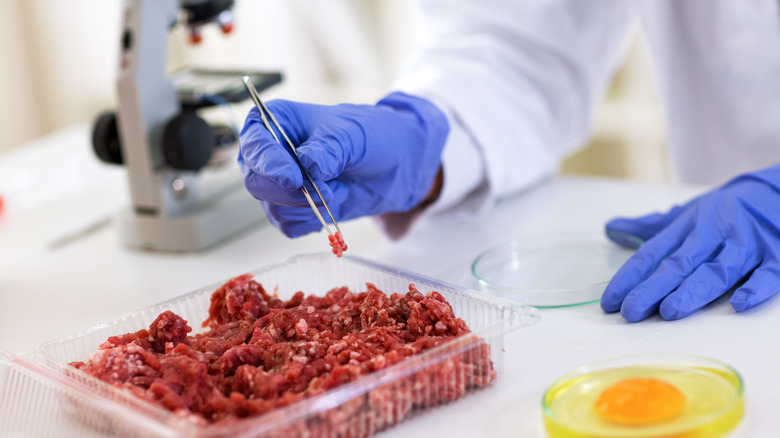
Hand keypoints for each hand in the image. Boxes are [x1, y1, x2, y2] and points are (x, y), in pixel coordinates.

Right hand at [237, 92, 447, 236]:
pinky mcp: (292, 207)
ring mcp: (279, 183)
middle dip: (290, 193)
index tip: (293, 179)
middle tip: (326, 192)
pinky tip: (332, 204)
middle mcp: (271, 153)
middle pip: (256, 181)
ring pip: (272, 207)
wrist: (394, 165)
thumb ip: (330, 148)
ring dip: (306, 208)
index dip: (268, 163)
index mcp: (278, 121)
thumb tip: (308, 164)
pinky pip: (288, 224)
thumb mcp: (354, 136)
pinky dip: (312, 221)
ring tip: (336, 193)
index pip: (255, 143)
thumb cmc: (371, 137)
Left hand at [601, 165, 779, 320]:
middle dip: (653, 288)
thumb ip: (649, 227)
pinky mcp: (777, 254)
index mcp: (687, 227)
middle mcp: (713, 235)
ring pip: (718, 269)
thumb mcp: (685, 213)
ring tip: (670, 310)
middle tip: (630, 311)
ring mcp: (745, 245)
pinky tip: (739, 304)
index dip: (629, 278)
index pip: (652, 254)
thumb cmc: (723, 209)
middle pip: (679, 264)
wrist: (775, 190)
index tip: (609, 301)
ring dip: (695, 290)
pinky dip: (756, 287)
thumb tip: (611, 228)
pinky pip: (768, 272)